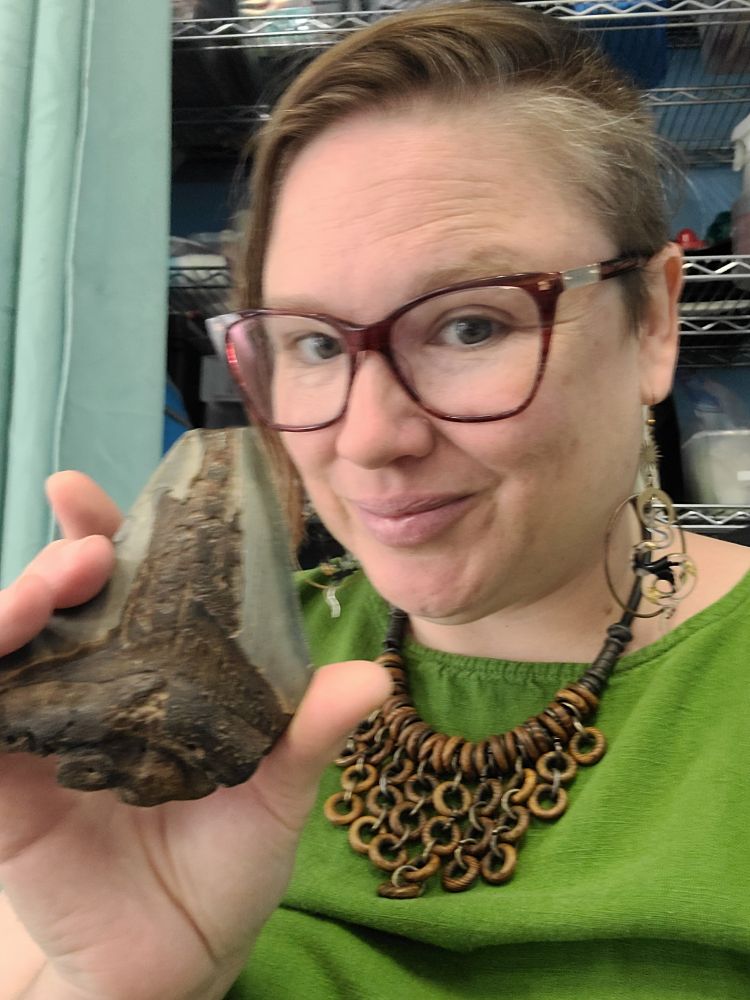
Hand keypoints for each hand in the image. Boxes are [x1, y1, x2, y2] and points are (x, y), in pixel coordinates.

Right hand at [0, 472, 389, 999]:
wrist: (180, 962)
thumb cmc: (229, 867)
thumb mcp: (278, 795)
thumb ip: (309, 734)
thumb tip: (372, 678)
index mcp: (153, 671)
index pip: (121, 583)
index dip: (102, 533)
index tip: (90, 495)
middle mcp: (91, 687)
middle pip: (57, 599)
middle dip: (61, 558)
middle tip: (87, 547)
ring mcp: (39, 733)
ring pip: (6, 645)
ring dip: (13, 605)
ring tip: (46, 593)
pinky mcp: (3, 792)